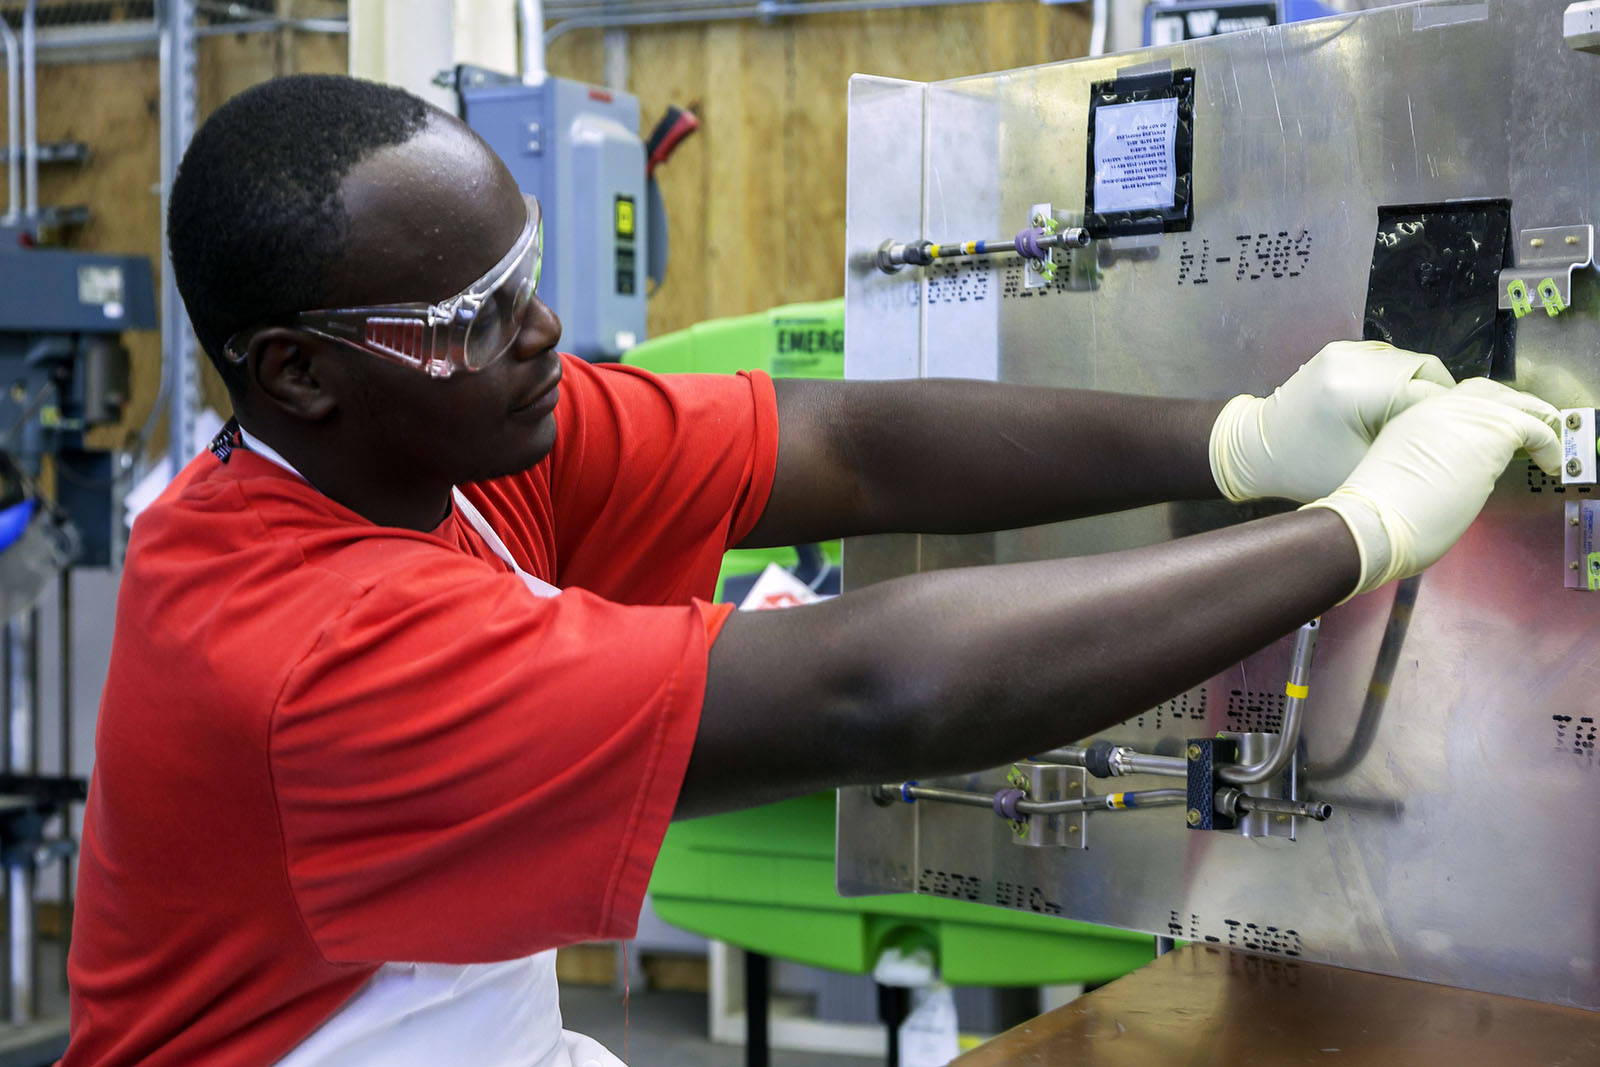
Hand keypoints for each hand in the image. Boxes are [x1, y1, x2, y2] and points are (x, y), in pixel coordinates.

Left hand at [1209, 340, 1455, 502]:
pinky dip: (1399, 378)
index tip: (1463, 433)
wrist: (1258, 448)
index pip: (1427, 392)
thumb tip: (1454, 433)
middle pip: (1424, 368)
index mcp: (1352, 392)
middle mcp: (1348, 362)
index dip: (1450, 413)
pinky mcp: (1340, 349)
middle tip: (1444, 427)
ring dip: (1421, 385)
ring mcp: (1343, 350)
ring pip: (1409, 360)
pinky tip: (1394, 405)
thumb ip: (1409, 447)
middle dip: (1439, 396)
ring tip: (1418, 419)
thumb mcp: (1364, 469)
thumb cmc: (1307, 469)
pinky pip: (1388, 358)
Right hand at [1302, 378, 1562, 597]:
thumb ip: (1425, 466)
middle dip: (1507, 406)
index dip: (1477, 419)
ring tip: (1547, 439)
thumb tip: (1453, 478)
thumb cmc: (1376, 519)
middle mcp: (1434, 410)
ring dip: (1532, 419)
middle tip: (1525, 427)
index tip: (1488, 439)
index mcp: (1407, 421)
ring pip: (1512, 402)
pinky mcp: (1492, 431)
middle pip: (1484, 392)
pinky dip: (1549, 444)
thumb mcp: (1397, 478)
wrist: (1370, 522)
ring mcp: (1464, 417)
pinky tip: (1551, 462)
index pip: (1451, 406)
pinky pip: (1535, 428)